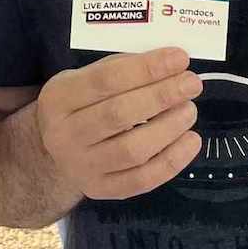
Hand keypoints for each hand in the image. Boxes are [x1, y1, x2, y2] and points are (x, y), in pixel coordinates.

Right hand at [36, 46, 202, 199]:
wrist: (55, 153)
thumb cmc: (79, 106)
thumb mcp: (83, 78)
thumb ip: (119, 69)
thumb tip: (168, 65)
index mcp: (58, 98)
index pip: (105, 79)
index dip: (146, 68)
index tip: (179, 58)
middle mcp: (64, 135)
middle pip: (118, 114)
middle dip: (161, 96)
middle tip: (192, 83)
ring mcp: (82, 166)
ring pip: (132, 150)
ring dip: (169, 127)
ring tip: (189, 110)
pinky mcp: (101, 190)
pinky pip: (142, 180)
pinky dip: (172, 161)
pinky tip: (191, 141)